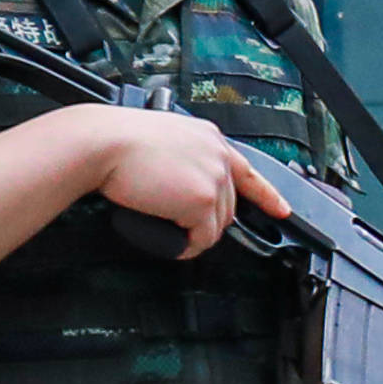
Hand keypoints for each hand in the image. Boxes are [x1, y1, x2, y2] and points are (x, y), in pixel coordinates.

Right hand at [79, 105, 292, 256]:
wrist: (101, 144)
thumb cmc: (115, 142)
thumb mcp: (161, 141)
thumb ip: (183, 159)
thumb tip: (182, 187)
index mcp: (208, 137)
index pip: (247, 170)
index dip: (267, 194)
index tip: (281, 210)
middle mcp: (217, 154)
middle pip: (228, 205)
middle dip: (206, 221)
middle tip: (176, 223)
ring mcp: (214, 177)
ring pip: (216, 225)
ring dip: (195, 234)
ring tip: (166, 229)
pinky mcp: (202, 200)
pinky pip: (202, 238)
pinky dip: (187, 246)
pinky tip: (171, 242)